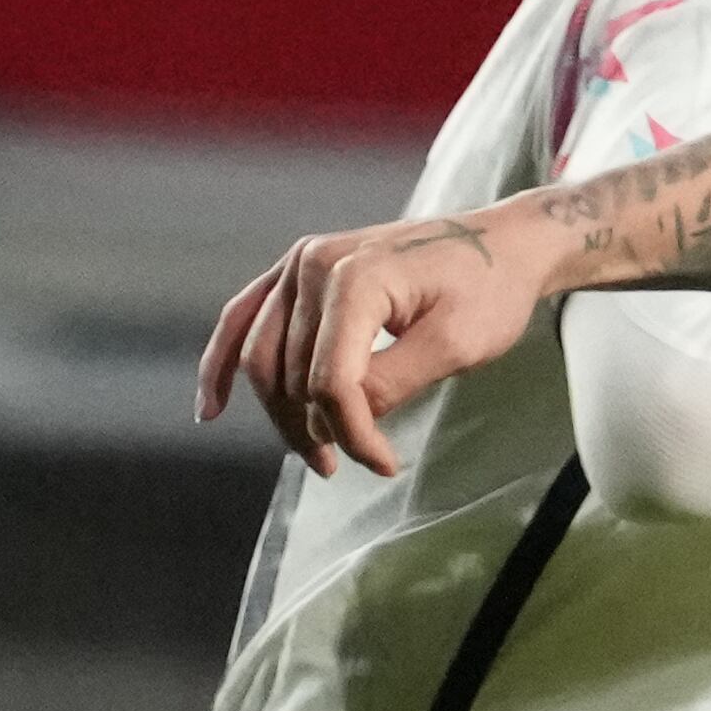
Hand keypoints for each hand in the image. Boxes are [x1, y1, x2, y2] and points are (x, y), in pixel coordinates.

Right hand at [198, 204, 563, 475]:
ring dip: (281, 413)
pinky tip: (211, 410)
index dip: (353, 434)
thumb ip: (394, 382)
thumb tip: (343, 418)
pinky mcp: (298, 272)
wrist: (499, 245)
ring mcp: (300, 264)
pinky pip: (245, 320)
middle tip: (355, 464)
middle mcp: (314, 263)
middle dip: (318, 429)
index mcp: (356, 277)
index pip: (330, 380)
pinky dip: (226, 365)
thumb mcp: (456, 347)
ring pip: (263, 357)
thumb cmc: (489, 291)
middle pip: (290, 373)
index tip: (386, 465)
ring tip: (318, 456)